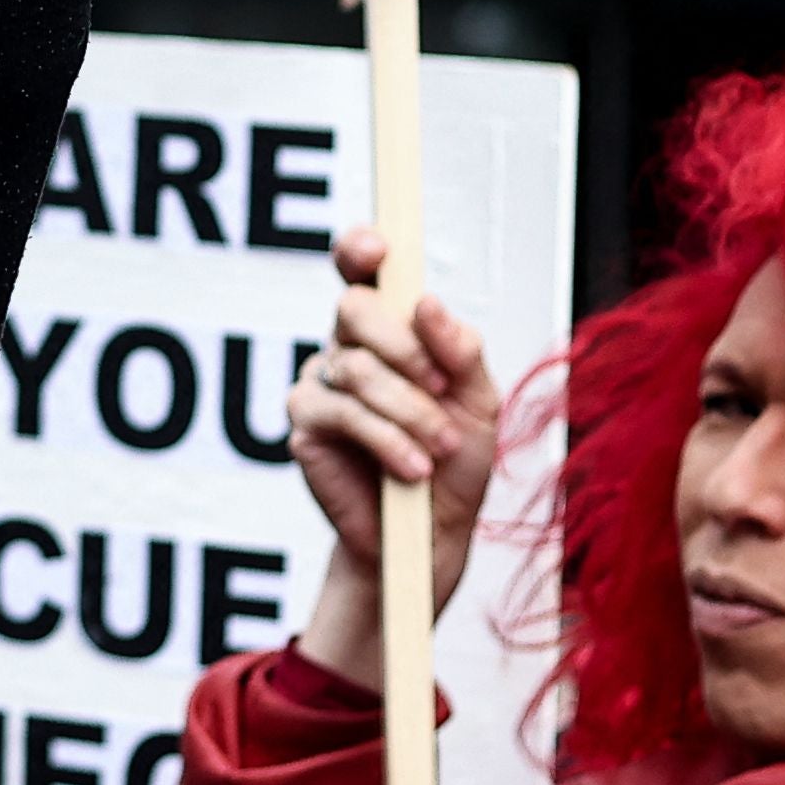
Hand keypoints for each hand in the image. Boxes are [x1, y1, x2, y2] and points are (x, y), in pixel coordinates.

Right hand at [290, 226, 506, 691]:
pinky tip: (411, 468)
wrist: (431, 537)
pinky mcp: (305, 424)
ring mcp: (320, 382)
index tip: (376, 246)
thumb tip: (427, 303)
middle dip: (405, 346)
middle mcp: (348, 347)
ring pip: (356, 366)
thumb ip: (460, 352)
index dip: (359, 248)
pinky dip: (387, 439)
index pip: (361, 271)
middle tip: (443, 390)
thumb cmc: (456, 464)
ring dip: (410, 410)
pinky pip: (343, 413)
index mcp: (391, 330)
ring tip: (438, 449)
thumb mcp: (479, 403)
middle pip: (353, 306)